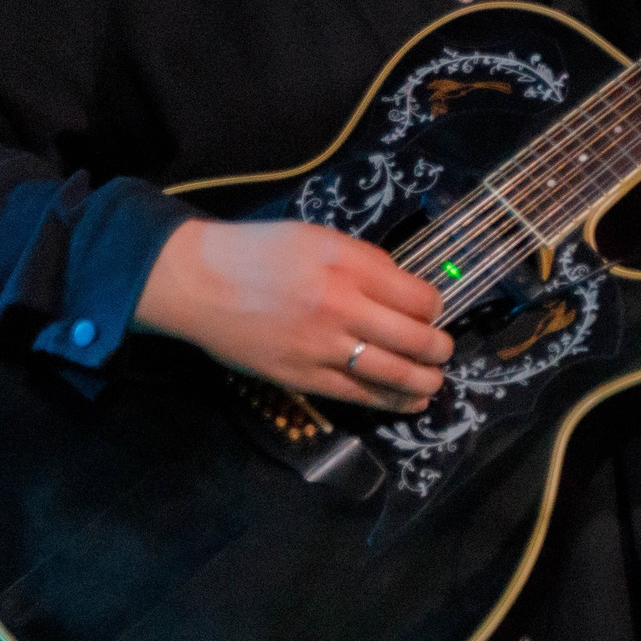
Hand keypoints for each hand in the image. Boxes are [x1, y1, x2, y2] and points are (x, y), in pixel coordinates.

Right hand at [132, 218, 451, 412]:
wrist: (197, 282)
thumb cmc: (260, 252)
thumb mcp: (320, 237)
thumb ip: (366, 261)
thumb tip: (406, 288)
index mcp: (348, 266)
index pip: (418, 297)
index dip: (434, 307)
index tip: (432, 310)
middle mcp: (341, 307)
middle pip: (414, 338)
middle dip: (440, 348)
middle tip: (444, 349)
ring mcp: (321, 347)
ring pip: (393, 373)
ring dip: (425, 380)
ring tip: (435, 380)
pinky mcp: (301, 378)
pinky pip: (358, 395)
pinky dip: (392, 401)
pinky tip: (412, 402)